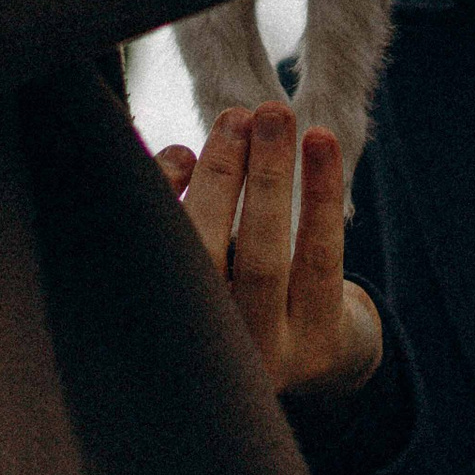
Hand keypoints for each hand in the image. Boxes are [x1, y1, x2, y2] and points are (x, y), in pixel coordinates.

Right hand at [156, 103, 383, 399]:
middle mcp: (206, 359)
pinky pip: (321, 260)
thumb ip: (176, 213)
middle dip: (220, 179)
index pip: (153, 261)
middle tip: (235, 116)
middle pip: (207, 258)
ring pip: (265, 260)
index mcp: (161, 335)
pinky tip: (320, 141)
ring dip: (270, 177)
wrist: (301, 356)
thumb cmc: (228, 288)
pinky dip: (321, 194)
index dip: (162, 198)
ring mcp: (269, 360)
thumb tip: (178, 157)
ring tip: (273, 114)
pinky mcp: (320, 347)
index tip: (179, 150)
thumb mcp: (192, 262)